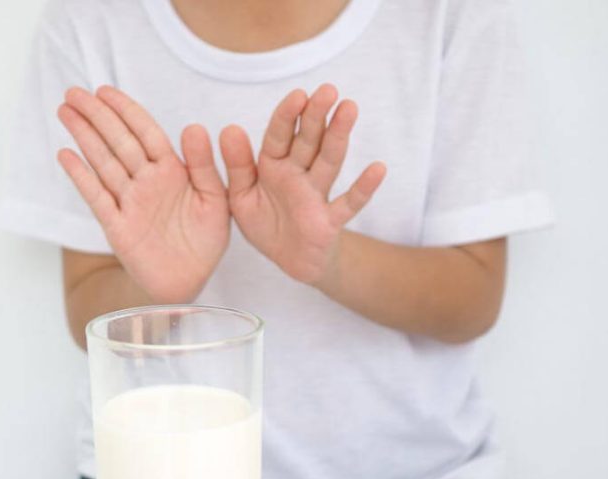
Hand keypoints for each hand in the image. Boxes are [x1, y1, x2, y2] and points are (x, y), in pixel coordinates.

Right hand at [57, 86, 229, 303]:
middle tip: (74, 92)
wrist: (191, 281)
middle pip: (118, 141)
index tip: (105, 91)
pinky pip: (97, 197)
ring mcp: (130, 202)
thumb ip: (205, 166)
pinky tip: (66, 154)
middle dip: (97, 116)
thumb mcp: (217, 200)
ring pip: (103, 162)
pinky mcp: (117, 227)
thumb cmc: (206, 241)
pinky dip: (81, 176)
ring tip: (66, 111)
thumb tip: (193, 127)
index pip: (145, 132)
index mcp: (172, 171)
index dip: (125, 111)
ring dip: (84, 136)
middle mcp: (146, 182)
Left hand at [218, 85, 386, 286]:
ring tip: (349, 108)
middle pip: (308, 140)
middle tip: (328, 89)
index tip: (299, 94)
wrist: (288, 260)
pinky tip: (378, 169)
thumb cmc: (265, 223)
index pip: (279, 135)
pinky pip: (349, 203)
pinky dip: (363, 188)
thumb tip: (229, 128)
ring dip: (339, 136)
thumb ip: (236, 167)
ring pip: (329, 161)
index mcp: (272, 166)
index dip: (288, 115)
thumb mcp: (240, 197)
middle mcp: (297, 175)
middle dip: (317, 115)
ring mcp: (316, 195)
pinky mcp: (330, 221)